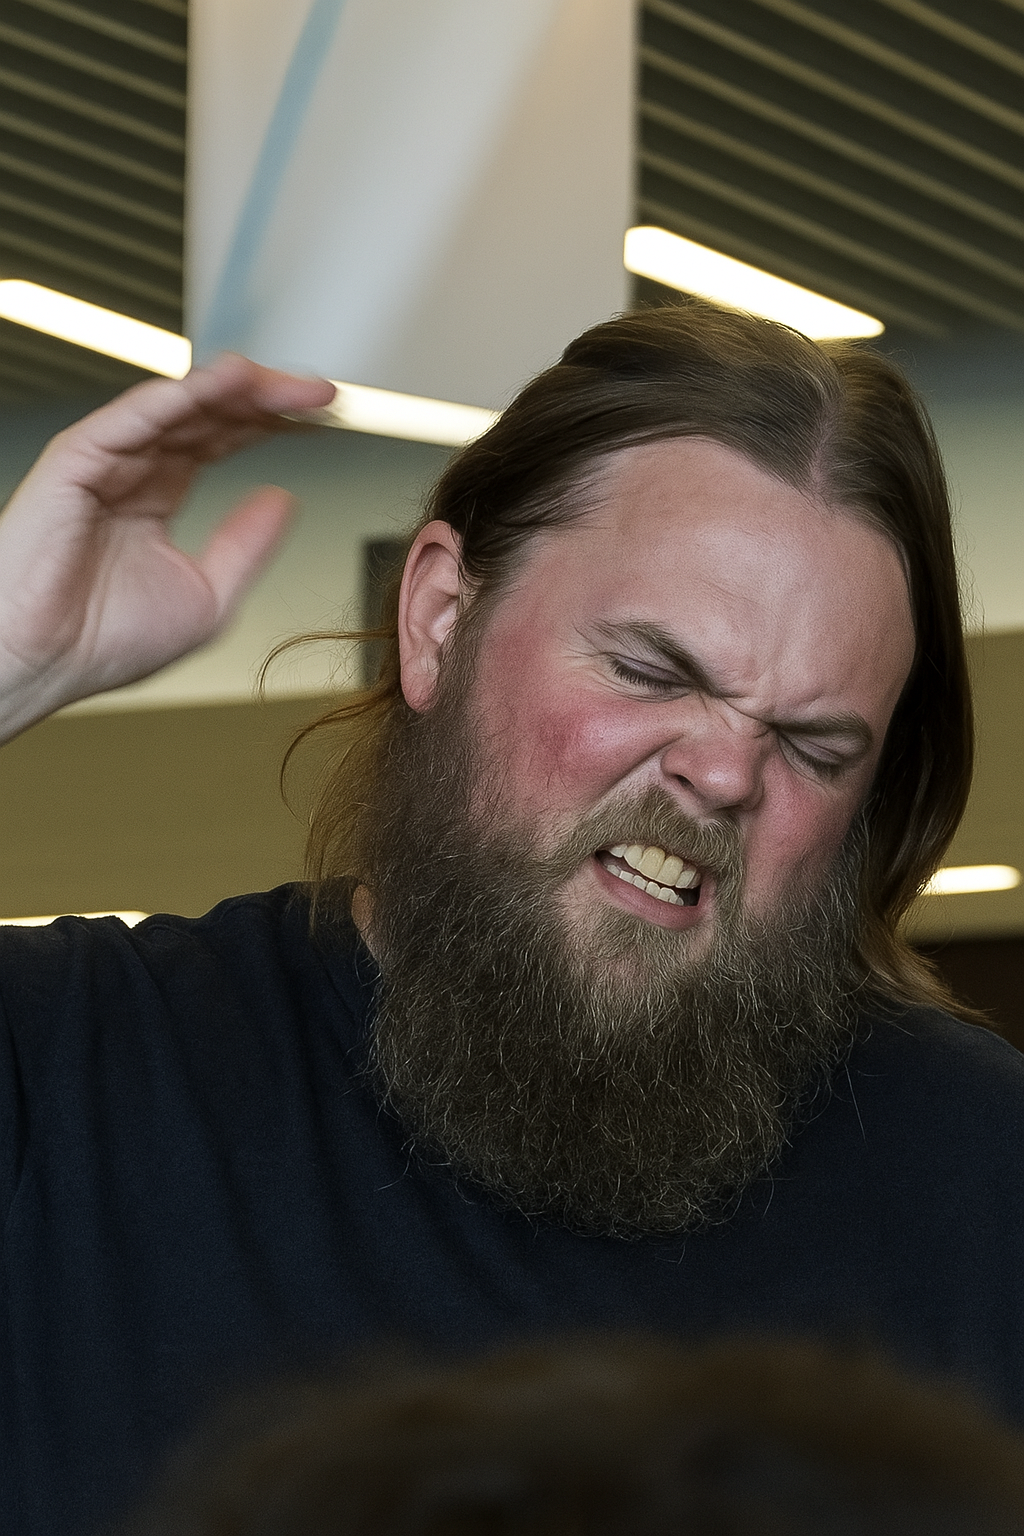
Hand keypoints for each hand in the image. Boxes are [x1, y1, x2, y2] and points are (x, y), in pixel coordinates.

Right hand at [0, 353, 334, 739]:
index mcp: (158, 497)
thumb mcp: (208, 595)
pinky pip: (134, 417)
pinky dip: (181, 397)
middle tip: (320, 395)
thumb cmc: (103, 643)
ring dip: (234, 389)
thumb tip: (286, 499)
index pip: (223, 439)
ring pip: (178, 405)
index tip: (325, 417)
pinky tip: (224, 384)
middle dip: (267, 400)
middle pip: (208, 413)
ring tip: (284, 384)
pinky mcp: (77, 461)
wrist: (42, 665)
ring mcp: (105, 461)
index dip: (274, 424)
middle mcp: (132, 470)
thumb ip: (247, 545)